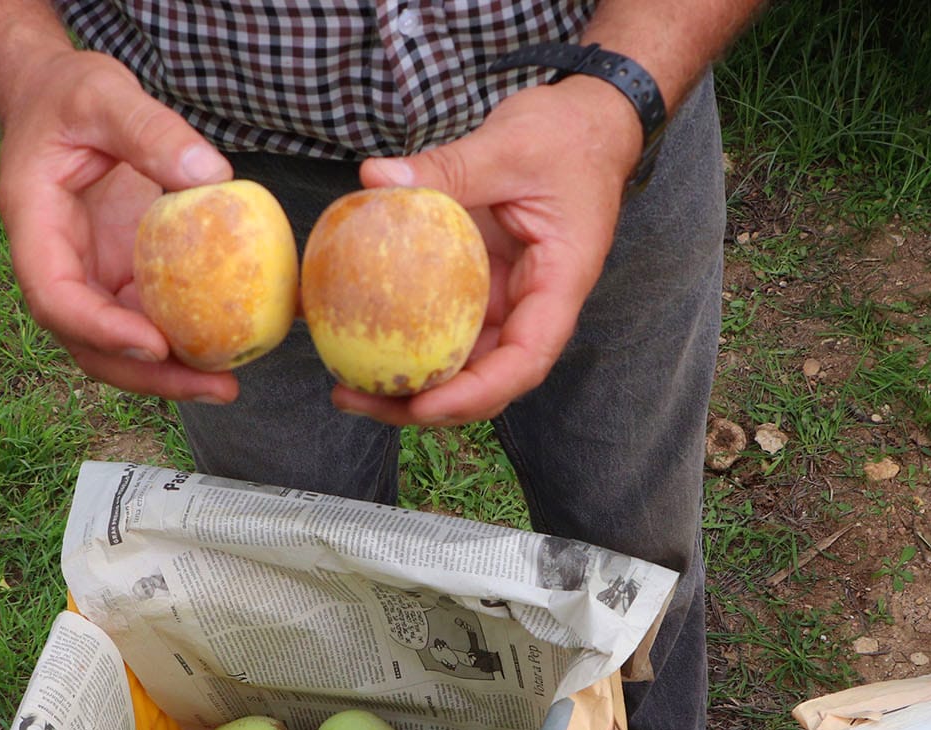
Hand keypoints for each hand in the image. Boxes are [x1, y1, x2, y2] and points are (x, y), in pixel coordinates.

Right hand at [0, 49, 240, 402]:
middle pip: (89, 343)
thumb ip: (150, 129)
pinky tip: (230, 344)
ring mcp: (90, 276)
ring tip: (228, 383)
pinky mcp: (120, 276)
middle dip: (148, 377)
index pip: (56, 297)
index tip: (156, 345)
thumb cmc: (68, 94)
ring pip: (118, 345)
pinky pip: (147, 319)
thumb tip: (213, 177)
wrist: (52, 97)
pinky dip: (183, 337)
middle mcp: (58, 264)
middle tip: (216, 387)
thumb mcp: (104, 93)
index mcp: (34, 224)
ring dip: (169, 373)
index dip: (100, 330)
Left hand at [339, 77, 645, 425]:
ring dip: (406, 381)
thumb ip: (448, 168)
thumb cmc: (566, 137)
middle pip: (483, 378)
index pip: (523, 360)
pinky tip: (352, 334)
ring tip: (344, 385)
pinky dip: (401, 335)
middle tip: (354, 397)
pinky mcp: (478, 285)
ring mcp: (503, 300)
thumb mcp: (509, 146)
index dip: (475, 393)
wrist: (586, 124)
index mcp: (558, 286)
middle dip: (423, 404)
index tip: (423, 405)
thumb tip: (375, 180)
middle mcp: (531, 306)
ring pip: (459, 361)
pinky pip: (441, 322)